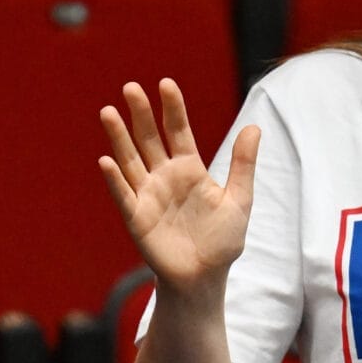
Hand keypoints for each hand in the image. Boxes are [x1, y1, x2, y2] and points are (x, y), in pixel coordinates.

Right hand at [96, 79, 260, 293]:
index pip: (178, 130)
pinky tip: (106, 161)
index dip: (172, 108)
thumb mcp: (239, 200)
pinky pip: (124, 195)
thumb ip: (243, 164)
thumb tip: (255, 127)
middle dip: (141, 114)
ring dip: (119, 138)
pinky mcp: (137, 218)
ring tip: (108, 112)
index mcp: (190, 168)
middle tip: (131, 87)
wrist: (205, 278)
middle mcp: (165, 176)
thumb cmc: (222, 241)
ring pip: (130, 160)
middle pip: (150, 139)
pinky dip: (115, 180)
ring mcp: (148, 195)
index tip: (166, 84)